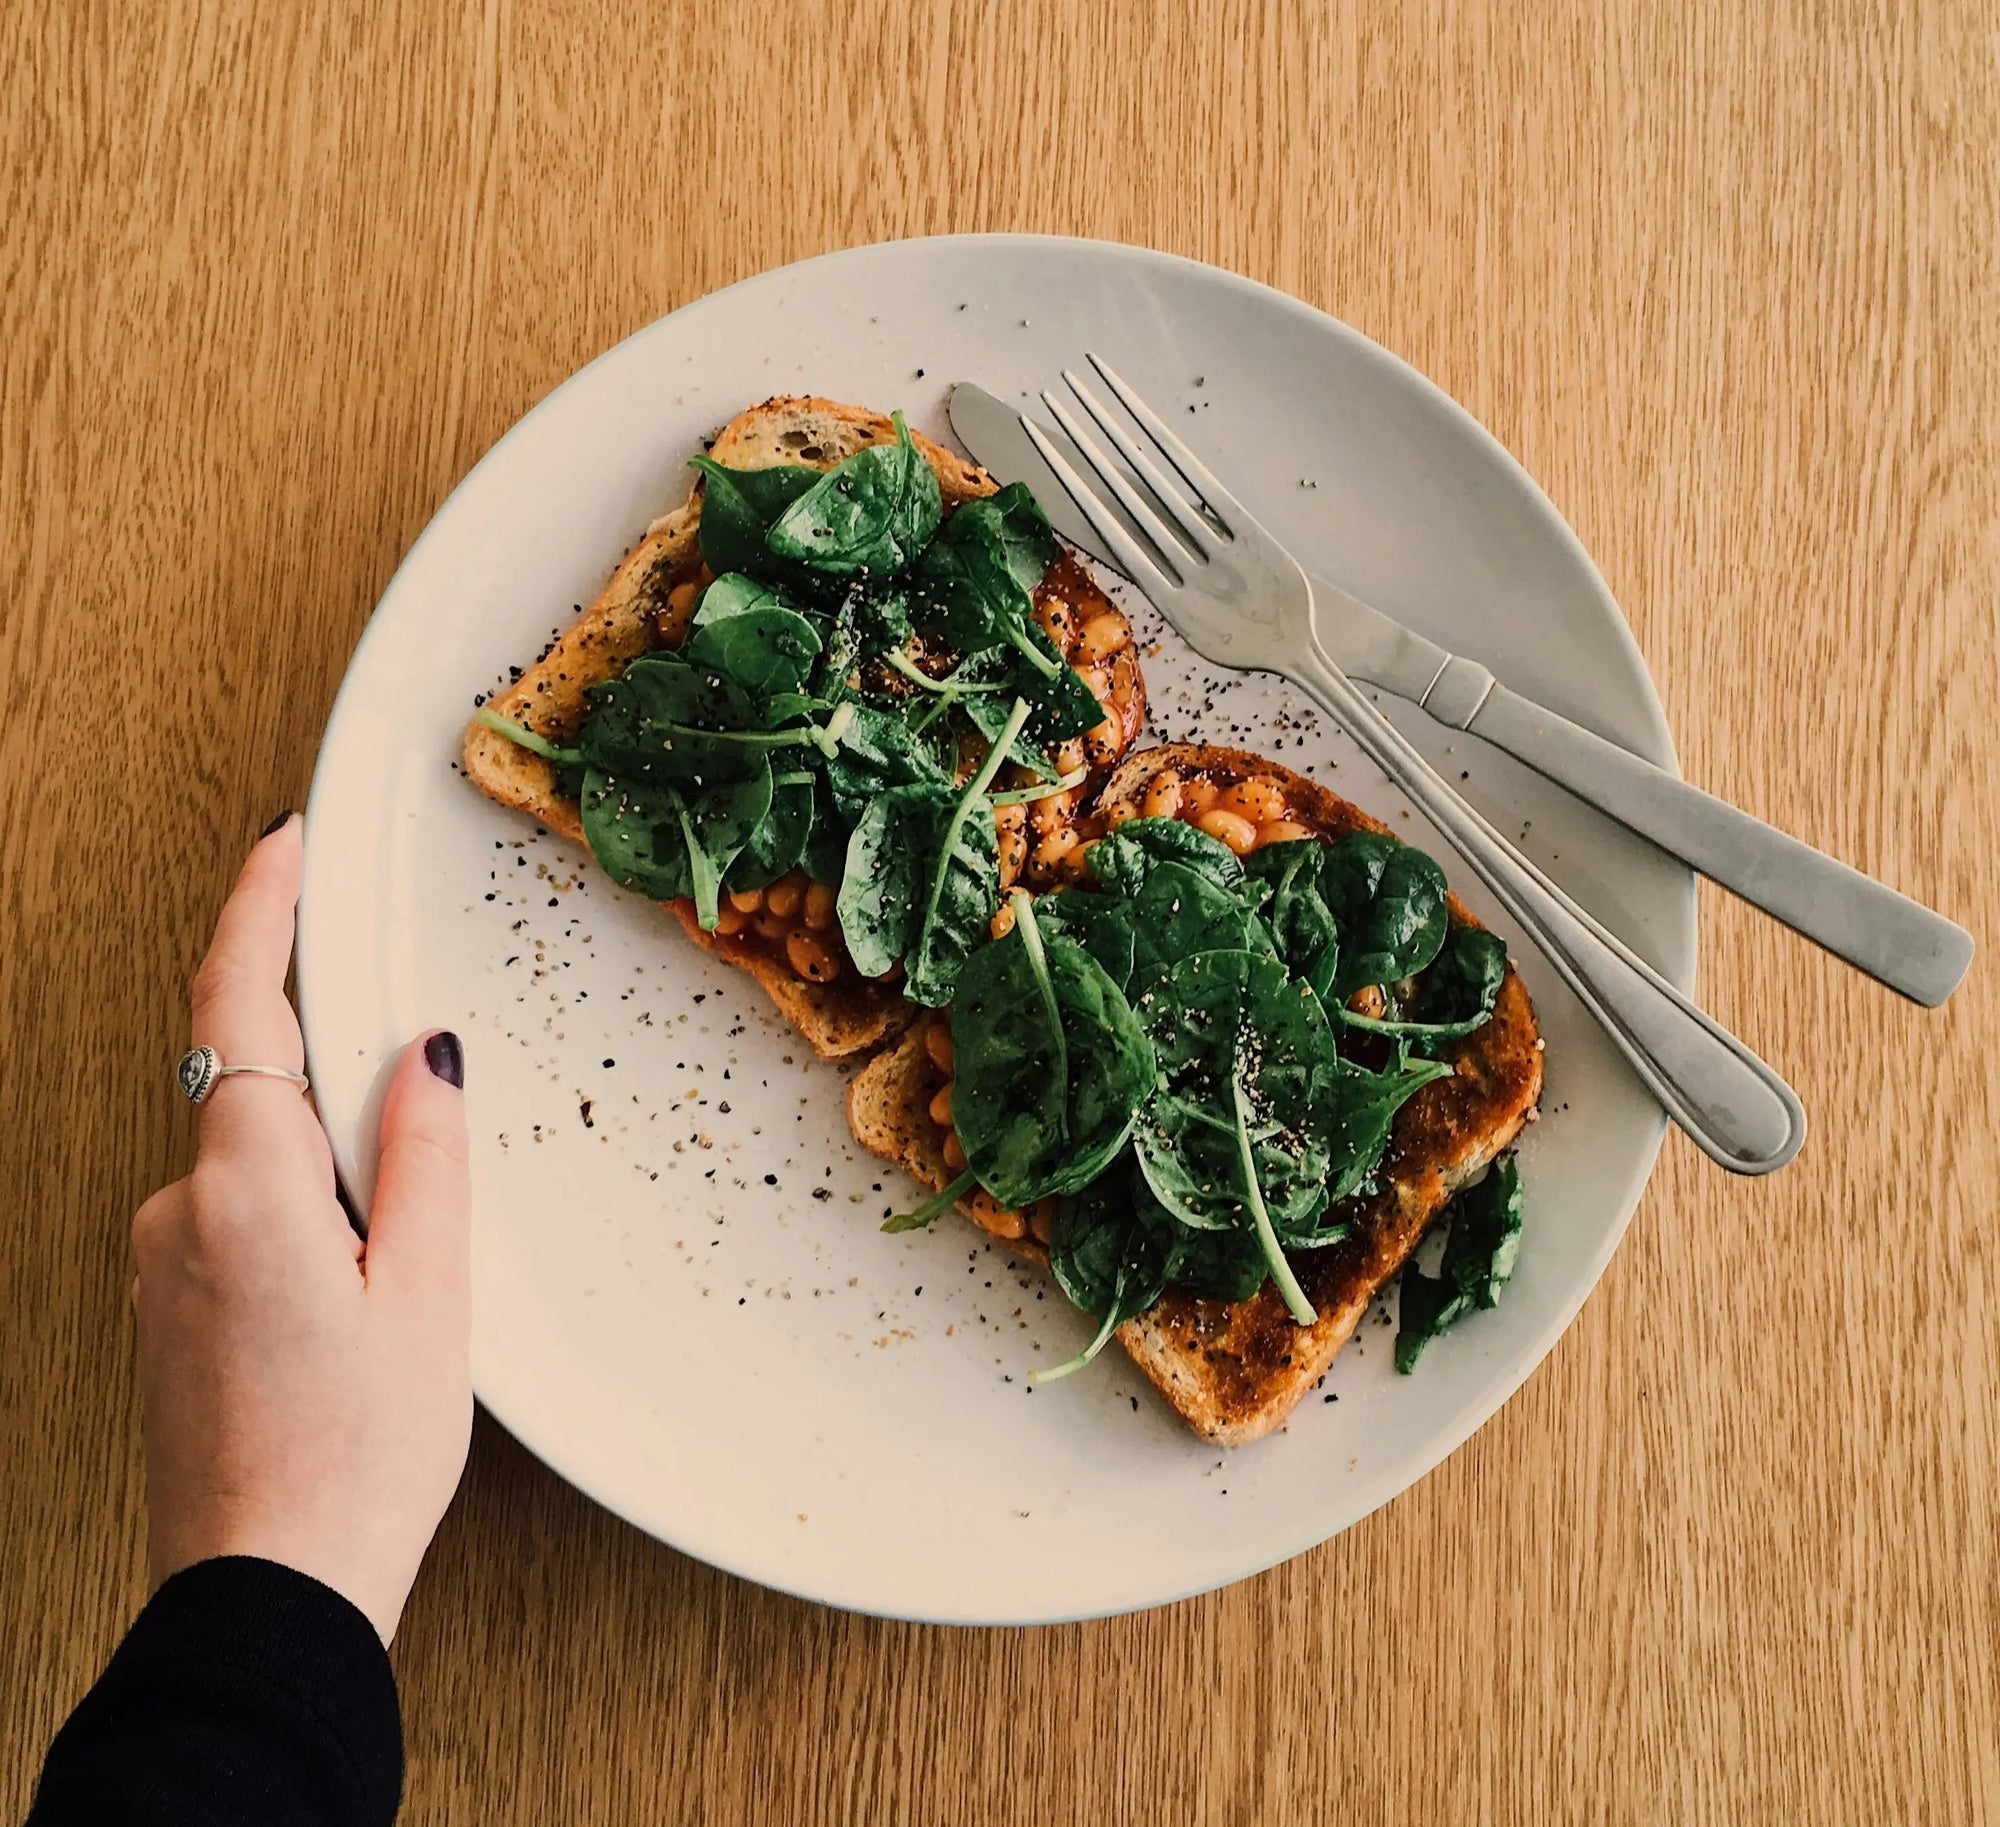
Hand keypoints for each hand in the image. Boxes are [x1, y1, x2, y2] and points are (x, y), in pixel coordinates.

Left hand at [131, 815, 471, 1643]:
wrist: (269, 1589)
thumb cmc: (354, 1458)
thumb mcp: (430, 1292)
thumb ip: (424, 1154)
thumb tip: (424, 1052)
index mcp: (246, 1188)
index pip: (238, 1004)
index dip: (258, 908)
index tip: (285, 846)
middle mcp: (179, 1208)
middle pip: (252, 1075)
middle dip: (330, 1067)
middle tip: (411, 1114)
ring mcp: (160, 1258)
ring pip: (248, 1149)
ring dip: (321, 1159)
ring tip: (395, 1259)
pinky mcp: (166, 1299)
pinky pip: (232, 1204)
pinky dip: (295, 1205)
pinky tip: (351, 1284)